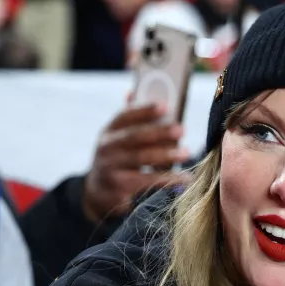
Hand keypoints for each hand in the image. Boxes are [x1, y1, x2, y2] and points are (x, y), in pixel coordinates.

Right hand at [82, 104, 191, 222]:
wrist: (97, 194)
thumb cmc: (116, 161)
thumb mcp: (116, 140)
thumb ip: (128, 119)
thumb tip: (133, 90)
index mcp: (108, 133)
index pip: (125, 117)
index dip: (144, 110)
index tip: (166, 107)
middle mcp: (107, 149)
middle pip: (135, 137)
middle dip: (160, 132)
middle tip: (182, 129)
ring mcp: (111, 170)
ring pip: (141, 160)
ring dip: (167, 156)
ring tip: (187, 153)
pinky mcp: (120, 190)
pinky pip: (148, 183)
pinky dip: (168, 180)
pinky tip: (185, 178)